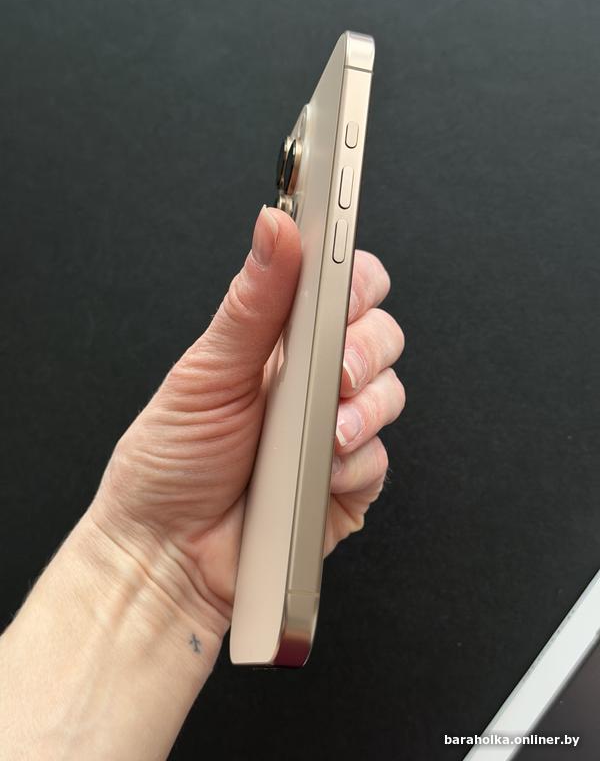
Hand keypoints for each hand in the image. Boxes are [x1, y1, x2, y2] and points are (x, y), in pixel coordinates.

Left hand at [89, 206, 404, 639]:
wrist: (169, 555)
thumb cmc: (173, 463)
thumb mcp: (206, 372)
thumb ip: (252, 301)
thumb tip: (276, 224)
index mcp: (278, 343)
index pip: (338, 286)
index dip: (352, 273)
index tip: (346, 268)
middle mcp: (313, 380)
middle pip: (379, 333)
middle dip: (365, 345)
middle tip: (335, 365)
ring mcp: (334, 430)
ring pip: (390, 392)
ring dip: (363, 407)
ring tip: (321, 429)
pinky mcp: (349, 479)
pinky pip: (379, 457)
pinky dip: (354, 461)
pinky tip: (319, 470)